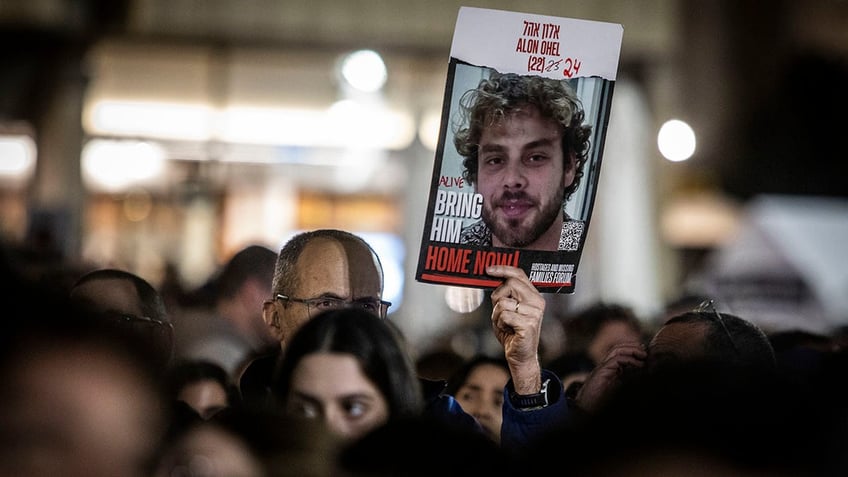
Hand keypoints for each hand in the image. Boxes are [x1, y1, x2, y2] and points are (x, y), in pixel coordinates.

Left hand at [487, 265, 545, 394]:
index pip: (519, 274)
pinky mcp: (528, 324)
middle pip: (510, 284)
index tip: (488, 269)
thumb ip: (504, 294)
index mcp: (533, 296)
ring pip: (503, 302)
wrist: (520, 355)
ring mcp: (534, 313)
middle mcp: (537, 302)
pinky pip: (504, 315)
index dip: (503, 269)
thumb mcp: (507, 309)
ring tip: (505, 324)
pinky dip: (499, 323)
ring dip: (497, 315)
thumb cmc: (512, 332)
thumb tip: (492, 278)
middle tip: (499, 311)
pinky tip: (508, 330)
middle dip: (497, 296)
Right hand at [575, 341, 645, 412]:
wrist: (587, 409)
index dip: (632, 350)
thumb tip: (643, 377)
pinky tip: (638, 365)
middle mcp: (604, 366)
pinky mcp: (601, 371)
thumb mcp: (619, 390)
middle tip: (645, 351)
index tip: (645, 353)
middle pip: (618, 348)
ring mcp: (602, 368)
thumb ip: (627, 382)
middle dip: (632, 346)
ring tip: (643, 355)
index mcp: (609, 370)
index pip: (620, 353)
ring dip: (631, 350)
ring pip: (616, 350)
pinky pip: (615, 360)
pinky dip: (628, 359)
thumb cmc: (601, 403)